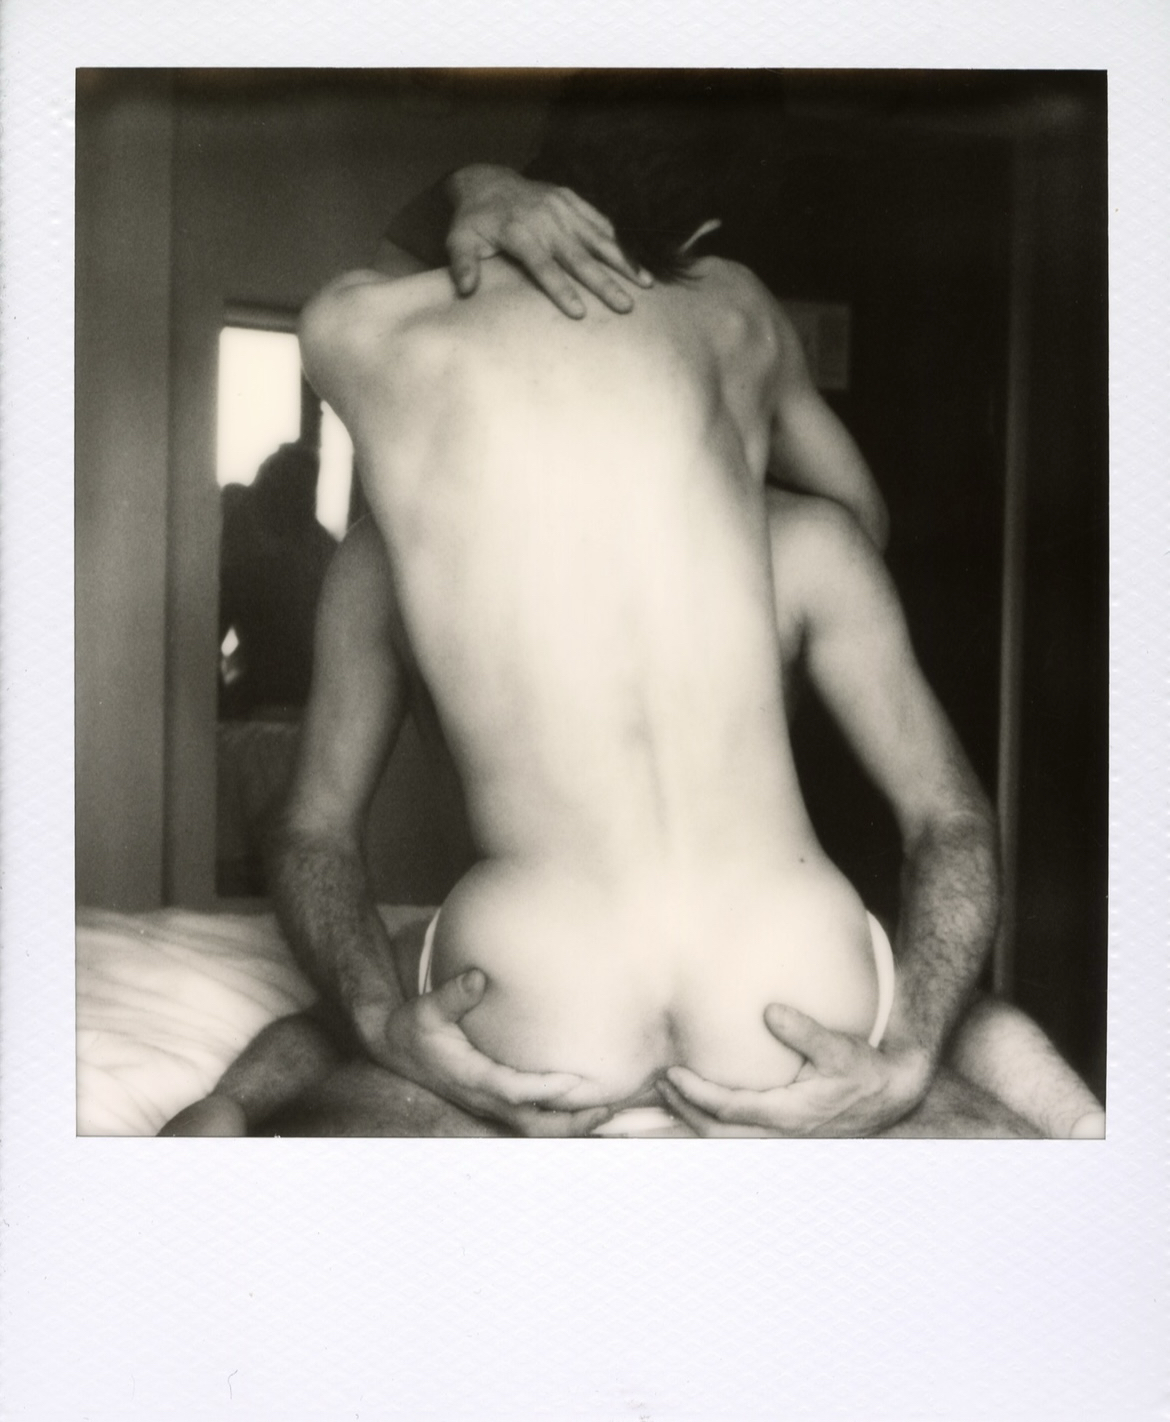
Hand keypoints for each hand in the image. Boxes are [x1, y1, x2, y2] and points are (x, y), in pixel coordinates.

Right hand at [360, 969, 612, 1136]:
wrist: (395, 1049)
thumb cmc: (415, 1028)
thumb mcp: (428, 1008)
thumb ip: (453, 994)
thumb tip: (478, 977)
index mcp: (471, 1077)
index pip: (513, 1090)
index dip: (544, 1089)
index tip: (575, 1082)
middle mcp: (483, 1098)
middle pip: (530, 1124)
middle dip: (568, 1123)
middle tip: (606, 1111)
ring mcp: (488, 1105)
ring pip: (532, 1128)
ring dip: (569, 1127)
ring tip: (606, 1115)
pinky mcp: (493, 1103)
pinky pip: (529, 1120)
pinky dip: (557, 1121)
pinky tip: (582, 1113)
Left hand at [445, 164, 651, 317]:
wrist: (487, 181)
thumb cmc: (474, 220)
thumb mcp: (459, 240)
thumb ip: (463, 264)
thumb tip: (465, 290)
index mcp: (520, 233)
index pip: (543, 266)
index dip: (561, 289)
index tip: (580, 312)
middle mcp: (546, 220)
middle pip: (579, 257)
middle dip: (604, 283)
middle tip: (625, 306)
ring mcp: (562, 208)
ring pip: (597, 238)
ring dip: (623, 262)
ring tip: (645, 285)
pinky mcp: (571, 200)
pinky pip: (598, 221)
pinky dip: (617, 240)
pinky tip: (636, 261)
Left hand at [656, 1005, 933, 1137]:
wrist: (889, 1097)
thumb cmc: (862, 1071)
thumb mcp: (839, 1048)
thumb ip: (805, 1031)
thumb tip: (770, 1011)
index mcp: (789, 1114)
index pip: (730, 1109)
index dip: (696, 1095)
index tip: (671, 1074)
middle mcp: (778, 1135)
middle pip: (714, 1134)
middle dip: (678, 1116)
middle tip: (653, 1090)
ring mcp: (776, 1141)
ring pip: (719, 1144)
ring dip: (683, 1131)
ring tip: (647, 1118)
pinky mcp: (776, 1137)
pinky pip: (730, 1140)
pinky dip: (700, 1133)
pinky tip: (679, 1124)